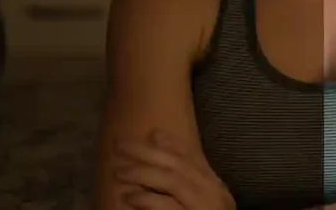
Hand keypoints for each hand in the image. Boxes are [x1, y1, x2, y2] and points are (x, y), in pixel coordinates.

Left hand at [113, 128, 234, 209]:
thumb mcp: (200, 203)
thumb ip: (184, 183)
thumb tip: (160, 147)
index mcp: (215, 188)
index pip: (191, 158)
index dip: (169, 144)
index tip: (148, 133)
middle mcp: (213, 195)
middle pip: (178, 166)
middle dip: (147, 153)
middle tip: (121, 147)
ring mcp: (205, 208)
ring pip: (173, 181)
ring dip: (143, 173)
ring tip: (119, 172)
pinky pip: (168, 207)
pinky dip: (148, 200)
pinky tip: (130, 197)